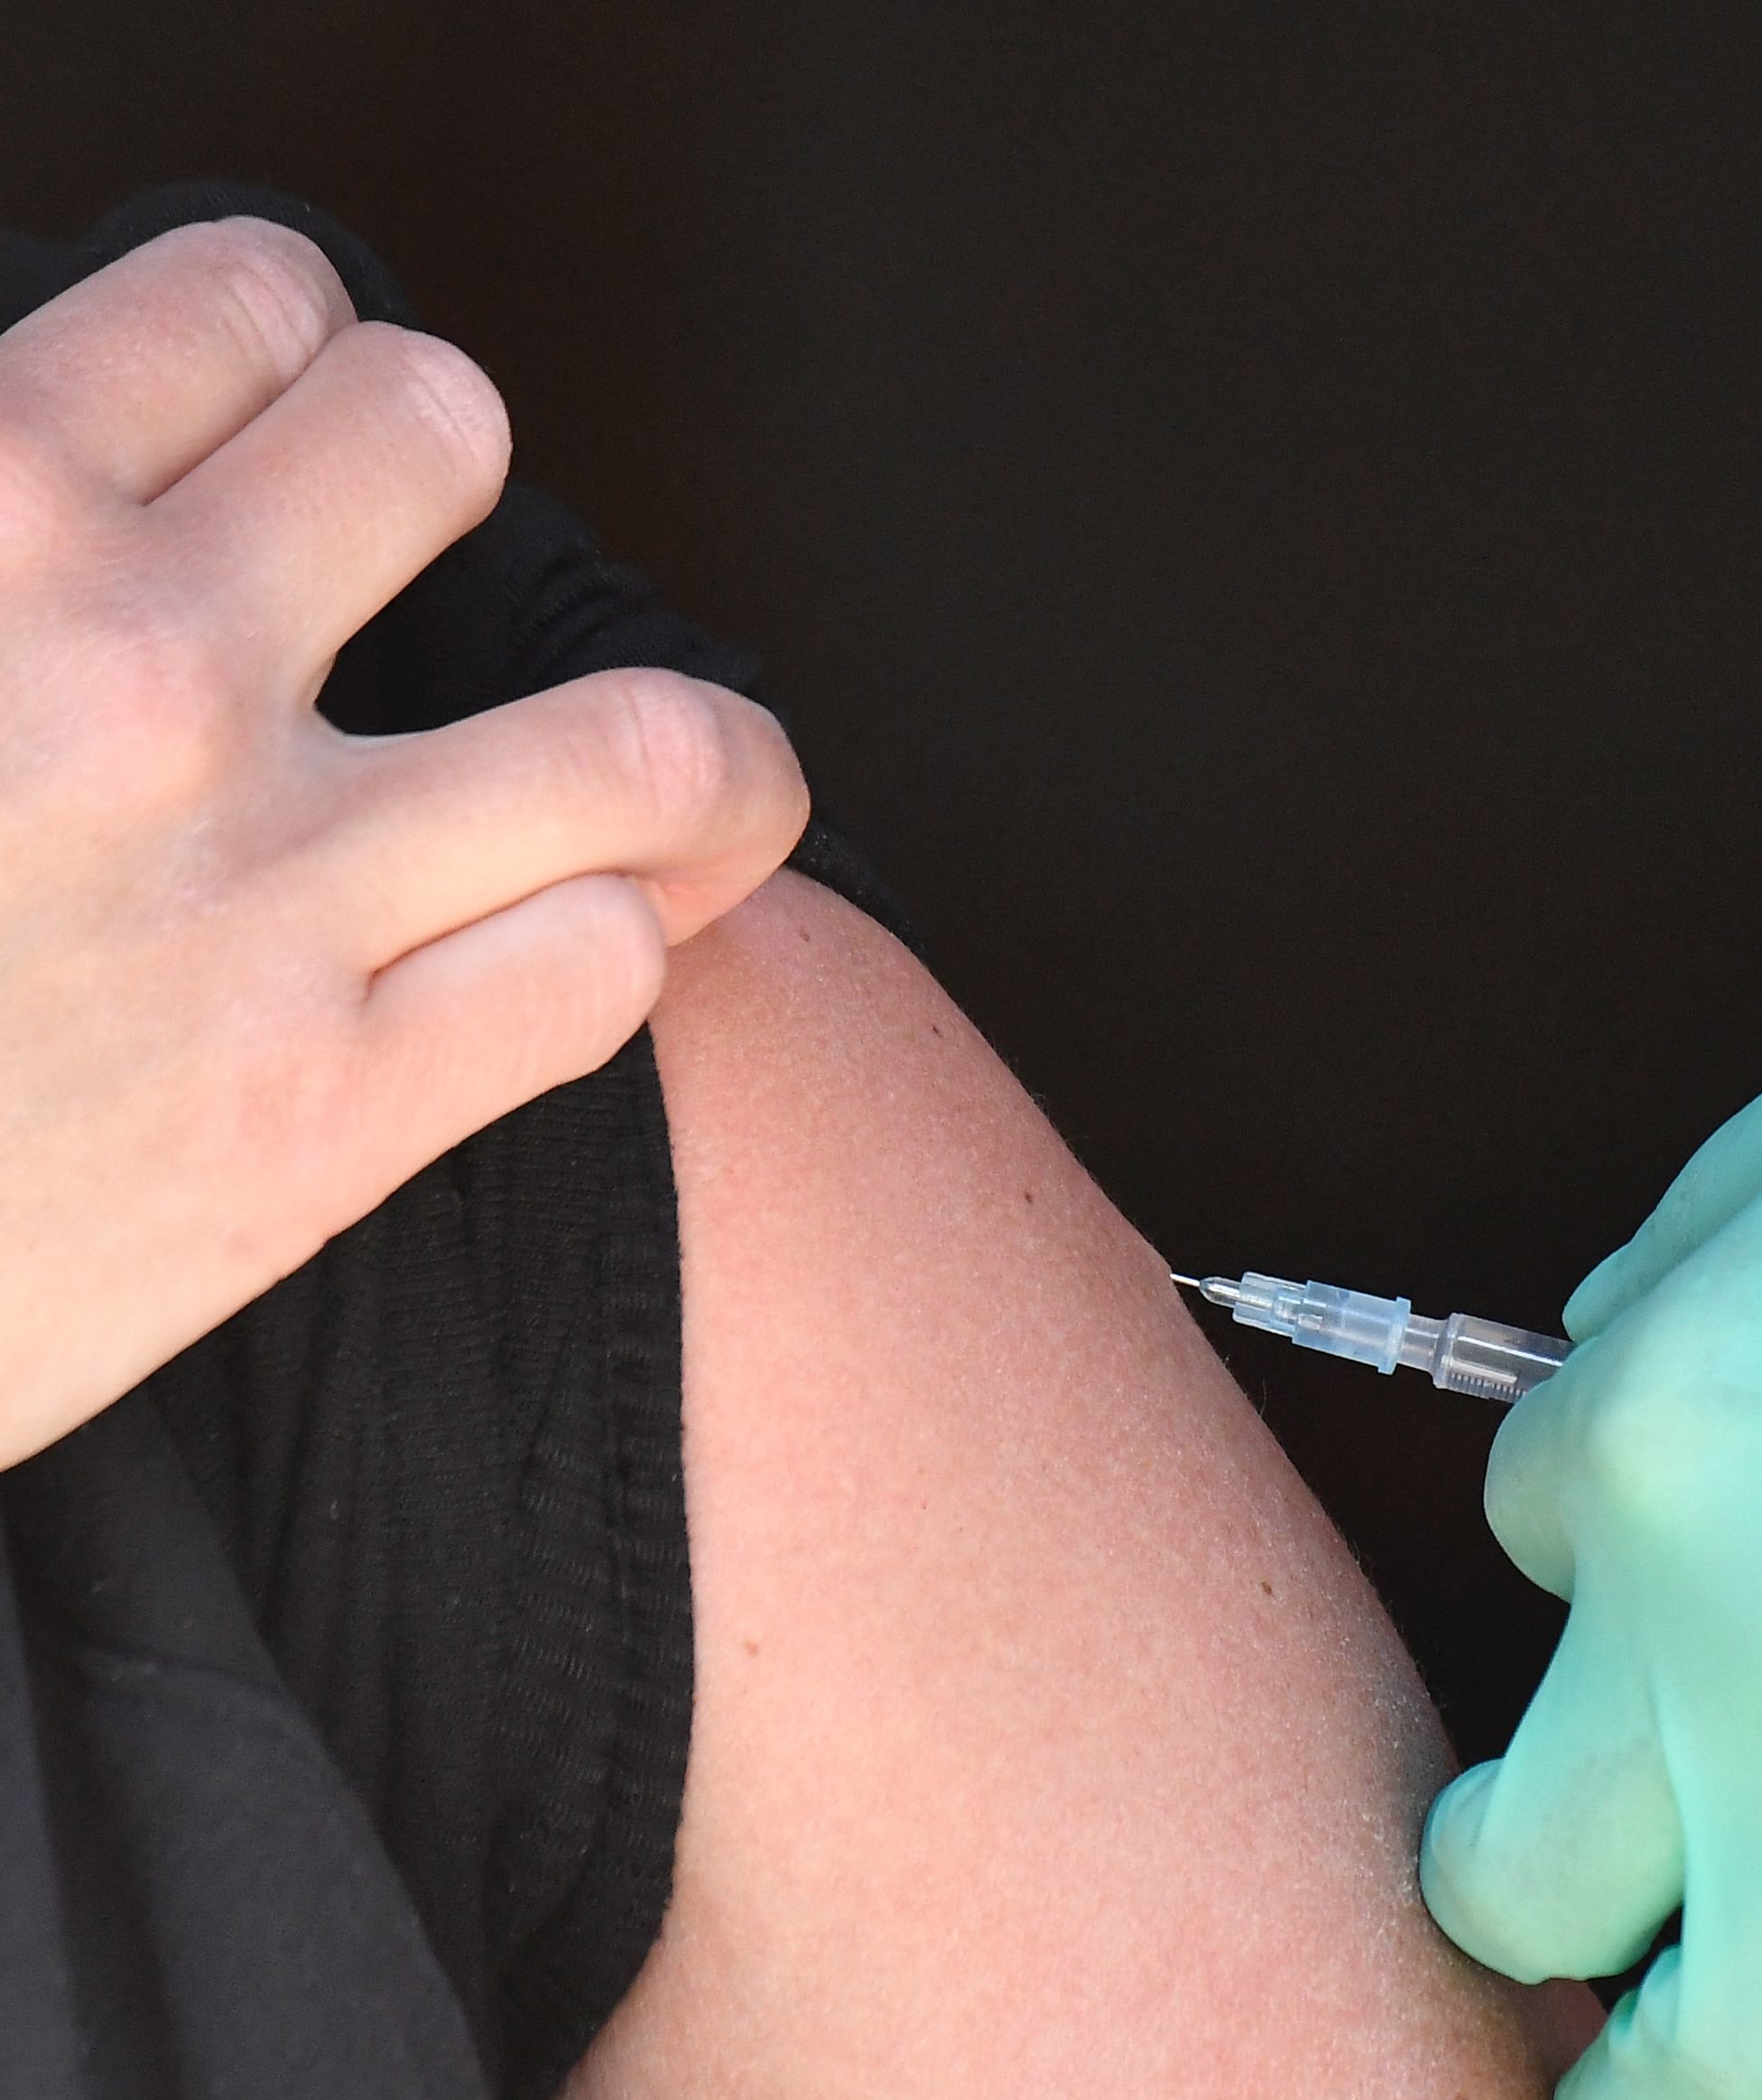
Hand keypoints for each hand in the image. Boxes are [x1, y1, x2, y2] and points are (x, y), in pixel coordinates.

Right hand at [0, 217, 805, 1467]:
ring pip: (646, 745)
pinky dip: (618, 939)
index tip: (260, 410)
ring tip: (651, 768)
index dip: (279, 348)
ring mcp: (266, 898)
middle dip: (437, 470)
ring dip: (674, 743)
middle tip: (405, 543)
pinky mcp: (331, 1111)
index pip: (250, 302)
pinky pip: (611, 967)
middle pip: (444, 440)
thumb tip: (53, 465)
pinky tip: (562, 936)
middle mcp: (146, 677)